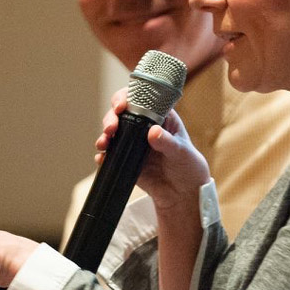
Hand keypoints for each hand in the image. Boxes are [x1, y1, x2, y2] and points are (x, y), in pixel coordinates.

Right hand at [97, 89, 210, 225]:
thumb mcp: (181, 152)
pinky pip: (110, 154)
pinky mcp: (126, 159)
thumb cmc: (188, 165)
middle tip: (110, 129)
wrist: (183, 192)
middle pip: (120, 114)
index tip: (120, 106)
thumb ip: (168, 142)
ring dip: (104, 136)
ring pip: (112, 132)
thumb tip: (153, 132)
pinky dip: (103, 156)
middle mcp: (143, 126)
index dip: (126, 98)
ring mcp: (133, 142)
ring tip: (103, 144)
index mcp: (159, 116)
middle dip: (111, 118)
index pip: (139, 99)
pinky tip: (102, 159)